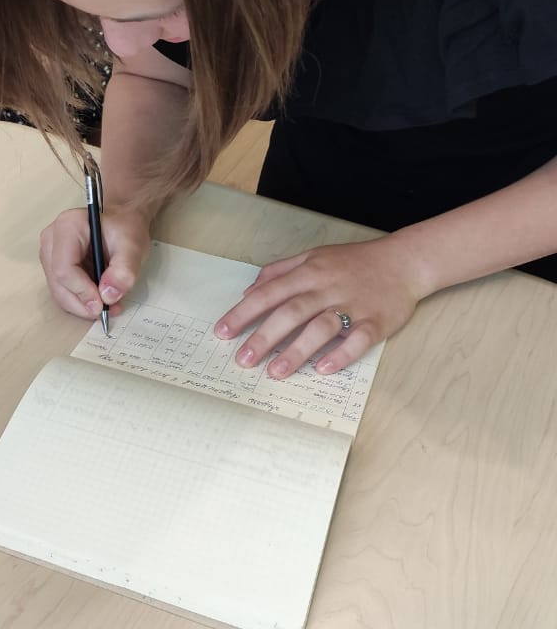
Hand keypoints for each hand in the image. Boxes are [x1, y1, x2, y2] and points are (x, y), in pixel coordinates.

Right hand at [39, 204, 150, 319]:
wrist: (121, 221)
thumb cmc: (124, 228)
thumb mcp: (133, 245)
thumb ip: (124, 269)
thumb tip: (108, 296)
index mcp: (67, 227)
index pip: (64, 268)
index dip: (82, 291)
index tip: (103, 304)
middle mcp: (51, 240)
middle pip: (58, 283)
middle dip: (82, 303)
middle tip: (107, 311)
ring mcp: (49, 253)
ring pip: (58, 291)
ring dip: (82, 305)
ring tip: (108, 306)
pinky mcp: (53, 266)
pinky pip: (62, 291)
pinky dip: (80, 301)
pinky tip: (100, 300)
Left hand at [213, 234, 428, 377]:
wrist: (405, 261)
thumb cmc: (355, 262)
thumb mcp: (313, 256)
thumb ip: (280, 271)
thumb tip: (249, 290)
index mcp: (309, 272)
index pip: (269, 293)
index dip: (244, 313)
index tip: (222, 332)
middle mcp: (328, 288)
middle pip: (291, 313)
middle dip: (263, 337)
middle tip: (242, 361)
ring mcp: (353, 305)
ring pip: (321, 327)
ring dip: (297, 351)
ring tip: (275, 372)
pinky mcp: (377, 322)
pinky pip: (358, 340)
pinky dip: (340, 354)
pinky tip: (322, 369)